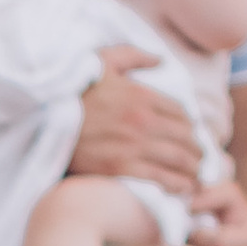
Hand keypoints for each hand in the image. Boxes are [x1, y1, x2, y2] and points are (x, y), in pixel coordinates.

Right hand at [69, 45, 204, 197]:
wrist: (45, 120)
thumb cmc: (72, 90)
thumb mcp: (103, 61)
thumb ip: (133, 55)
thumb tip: (159, 59)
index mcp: (142, 95)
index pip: (180, 113)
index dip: (190, 126)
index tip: (192, 136)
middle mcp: (144, 120)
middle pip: (184, 137)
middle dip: (197, 151)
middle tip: (201, 160)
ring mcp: (134, 145)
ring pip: (177, 159)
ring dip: (192, 170)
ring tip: (196, 178)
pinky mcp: (121, 168)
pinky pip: (160, 178)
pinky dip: (177, 185)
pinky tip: (184, 190)